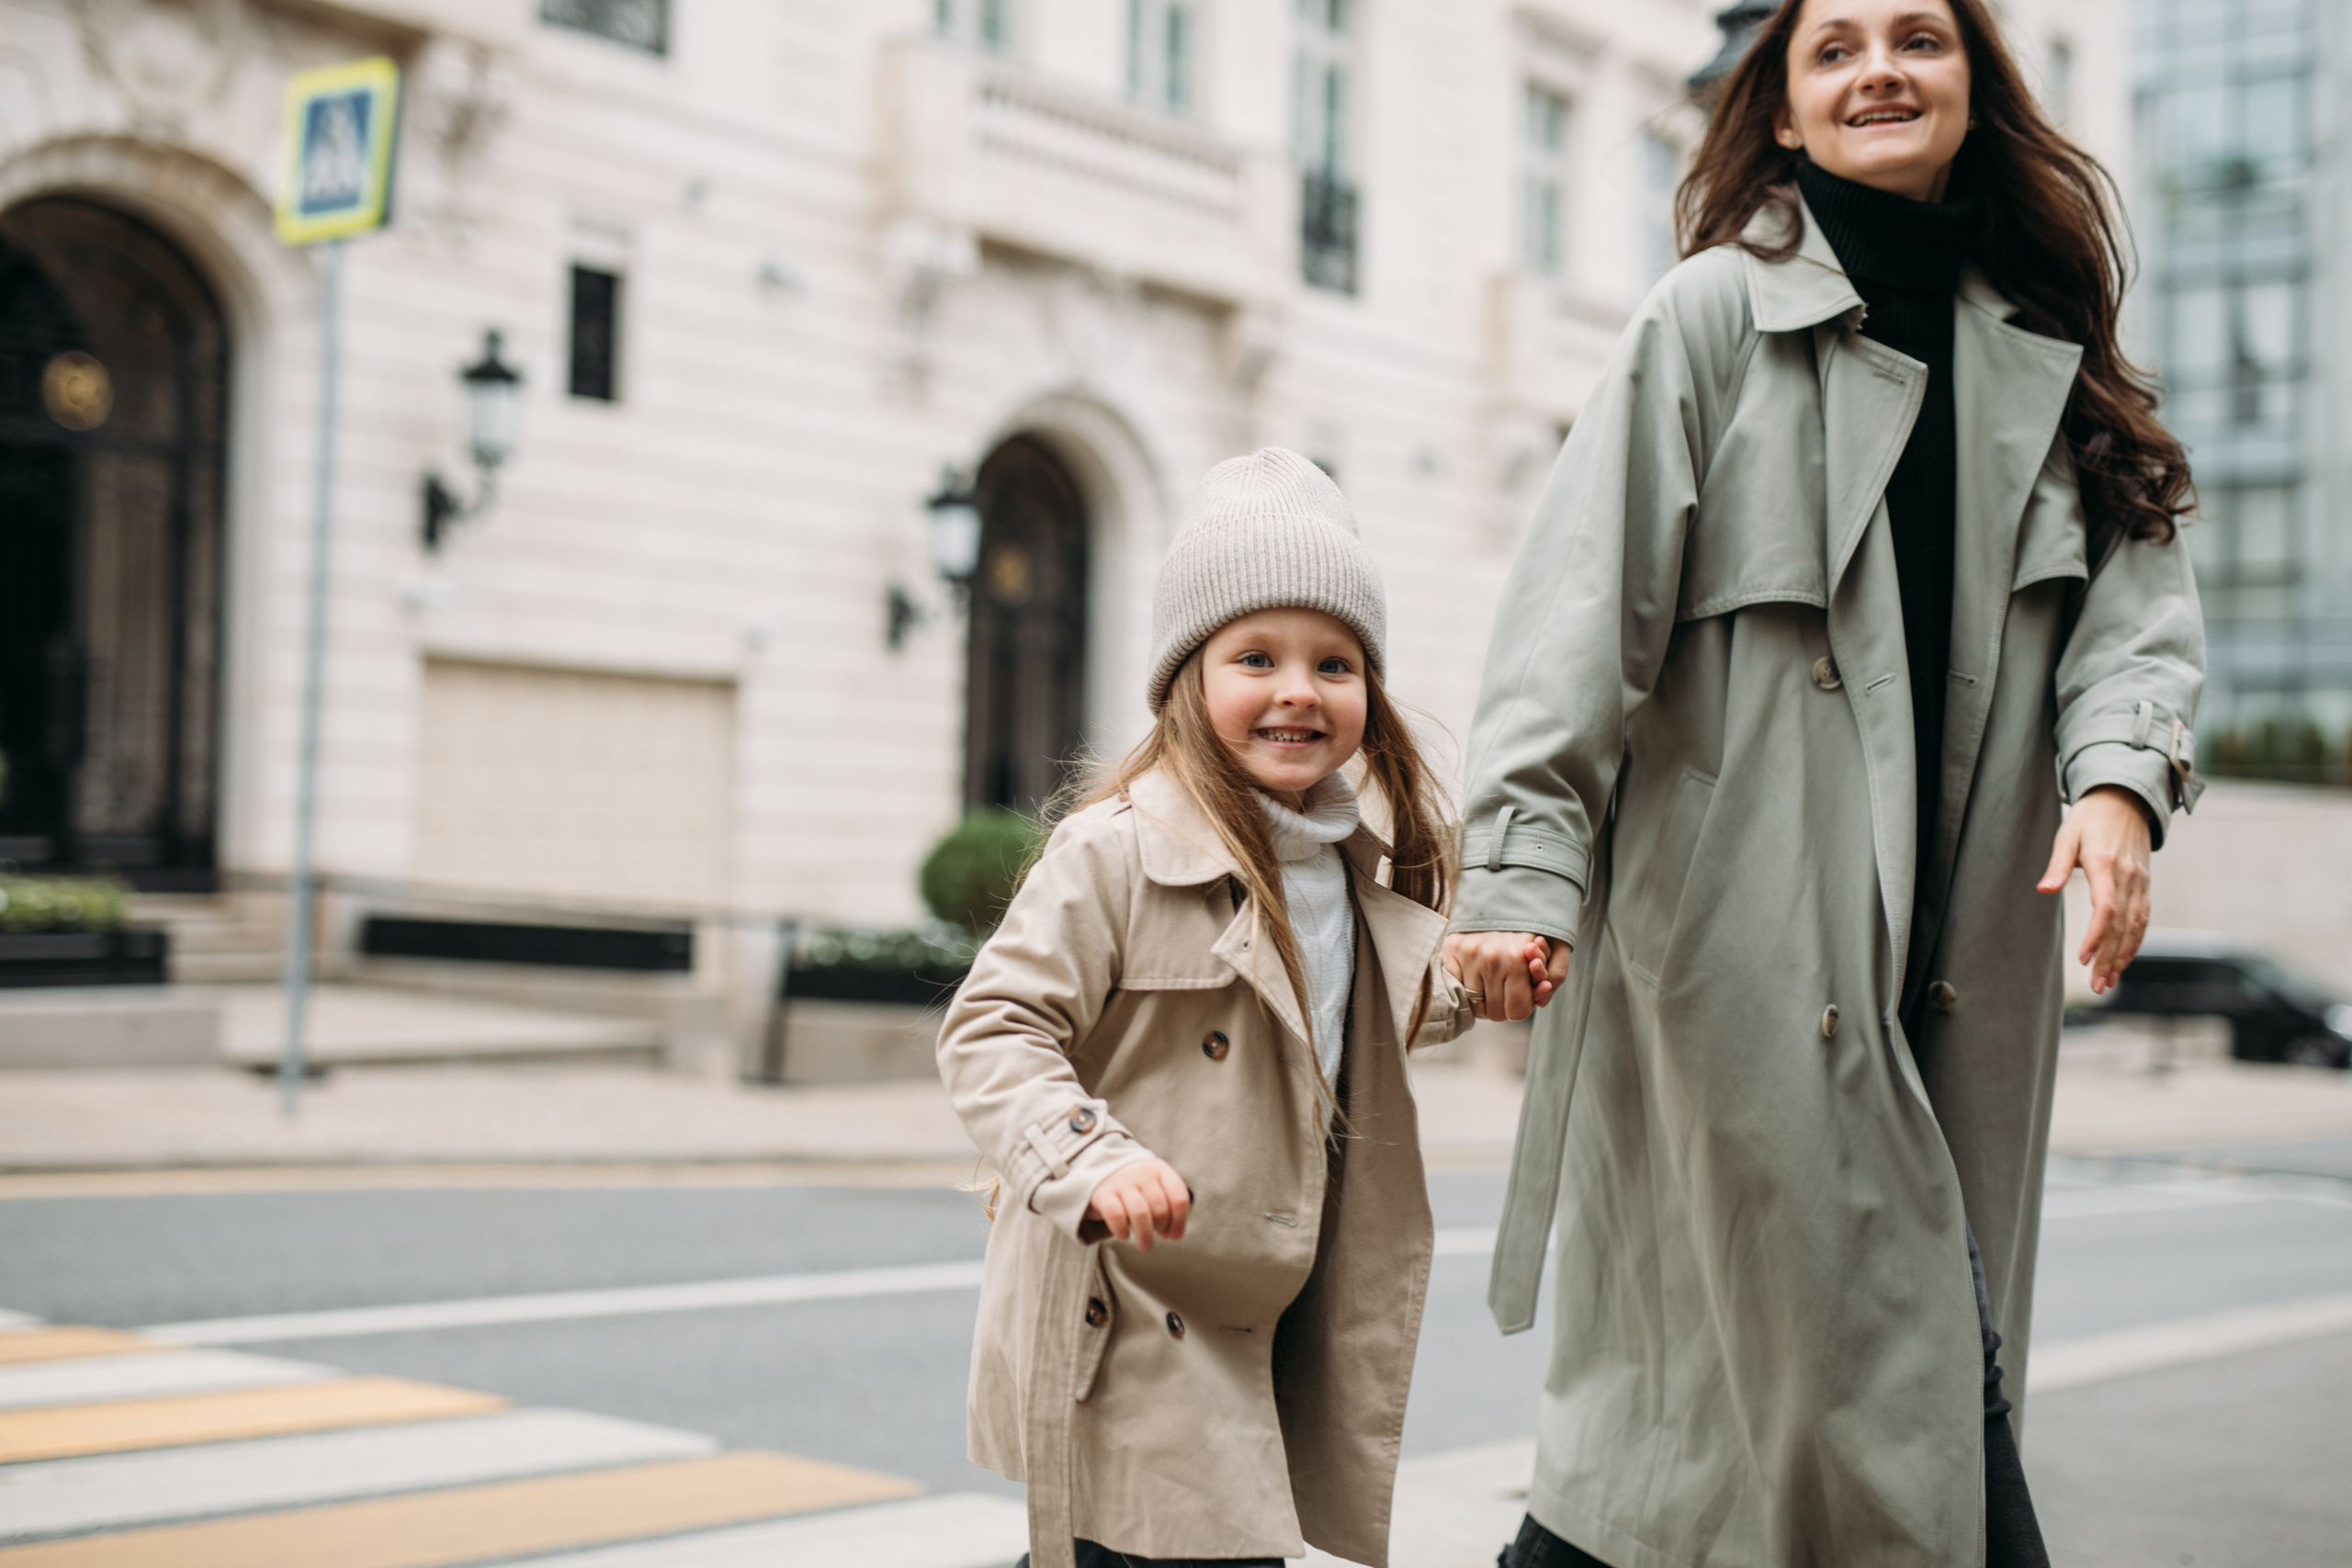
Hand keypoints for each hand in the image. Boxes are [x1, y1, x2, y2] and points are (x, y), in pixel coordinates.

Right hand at [1085, 1159, 1189, 1250]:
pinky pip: (1116, 1216)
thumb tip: (1173, 1235)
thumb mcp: (1156, 1186)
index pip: (1179, 1198)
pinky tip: (1123, 1236)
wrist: (1102, 1170)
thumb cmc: (1137, 1186)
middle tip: (1157, 1236)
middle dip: (1162, 1228)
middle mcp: (1142, 1173)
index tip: (1174, 1236)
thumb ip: (1168, 1206)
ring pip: (1140, 1214)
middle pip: (1160, 1209)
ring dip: (1145, 1236)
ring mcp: (1121, 1182)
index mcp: (1160, 1170)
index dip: (1179, 1223)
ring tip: (1144, 1245)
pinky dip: (1121, 1230)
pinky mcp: (1102, 1193)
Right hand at [1442, 932, 1569, 1021]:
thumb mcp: (1556, 947)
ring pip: (1475, 1006)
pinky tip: (1475, 977)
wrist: (1499, 901)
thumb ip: (1556, 974)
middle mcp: (1491, 959)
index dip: (1522, 1008)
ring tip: (1491, 983)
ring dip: (1484, 1000)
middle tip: (1506, 989)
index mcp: (1518, 960)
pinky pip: (1456, 990)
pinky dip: (1465, 989)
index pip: (1518, 1012)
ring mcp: (1469, 956)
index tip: (1521, 996)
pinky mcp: (1452, 951)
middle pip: (1496, 1013)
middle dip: (1504, 1006)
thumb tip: (1542, 995)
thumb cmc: (1530, 930)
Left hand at [2038, 786, 2153, 994]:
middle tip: (2098, 985)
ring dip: (2124, 956)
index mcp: (2106, 865)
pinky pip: (2143, 918)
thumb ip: (2058, 865)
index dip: (2096, 936)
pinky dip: (2135, 941)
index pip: (2106, 908)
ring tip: (2109, 981)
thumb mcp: (2067, 835)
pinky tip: (2124, 960)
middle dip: (2110, 957)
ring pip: (2136, 925)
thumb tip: (2044, 890)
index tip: (2083, 958)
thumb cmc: (2090, 819)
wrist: (2125, 801)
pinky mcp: (2144, 885)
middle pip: (2122, 924)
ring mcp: (2140, 882)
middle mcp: (2128, 877)